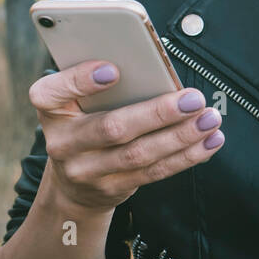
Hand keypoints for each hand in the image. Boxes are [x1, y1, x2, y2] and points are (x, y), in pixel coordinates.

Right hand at [29, 59, 225, 212]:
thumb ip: (101, 83)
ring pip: (139, 154)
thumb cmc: (82, 122)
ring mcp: (86, 171)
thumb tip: (154, 71)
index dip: (81, 80)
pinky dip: (186, 156)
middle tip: (192, 98)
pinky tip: (208, 141)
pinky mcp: (113, 188)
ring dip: (180, 136)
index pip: (50, 93)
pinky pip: (154, 172)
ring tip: (209, 119)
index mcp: (49, 109)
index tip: (114, 69)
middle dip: (157, 113)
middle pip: (111, 128)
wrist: (73, 184)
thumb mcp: (76, 100)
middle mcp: (62, 142)